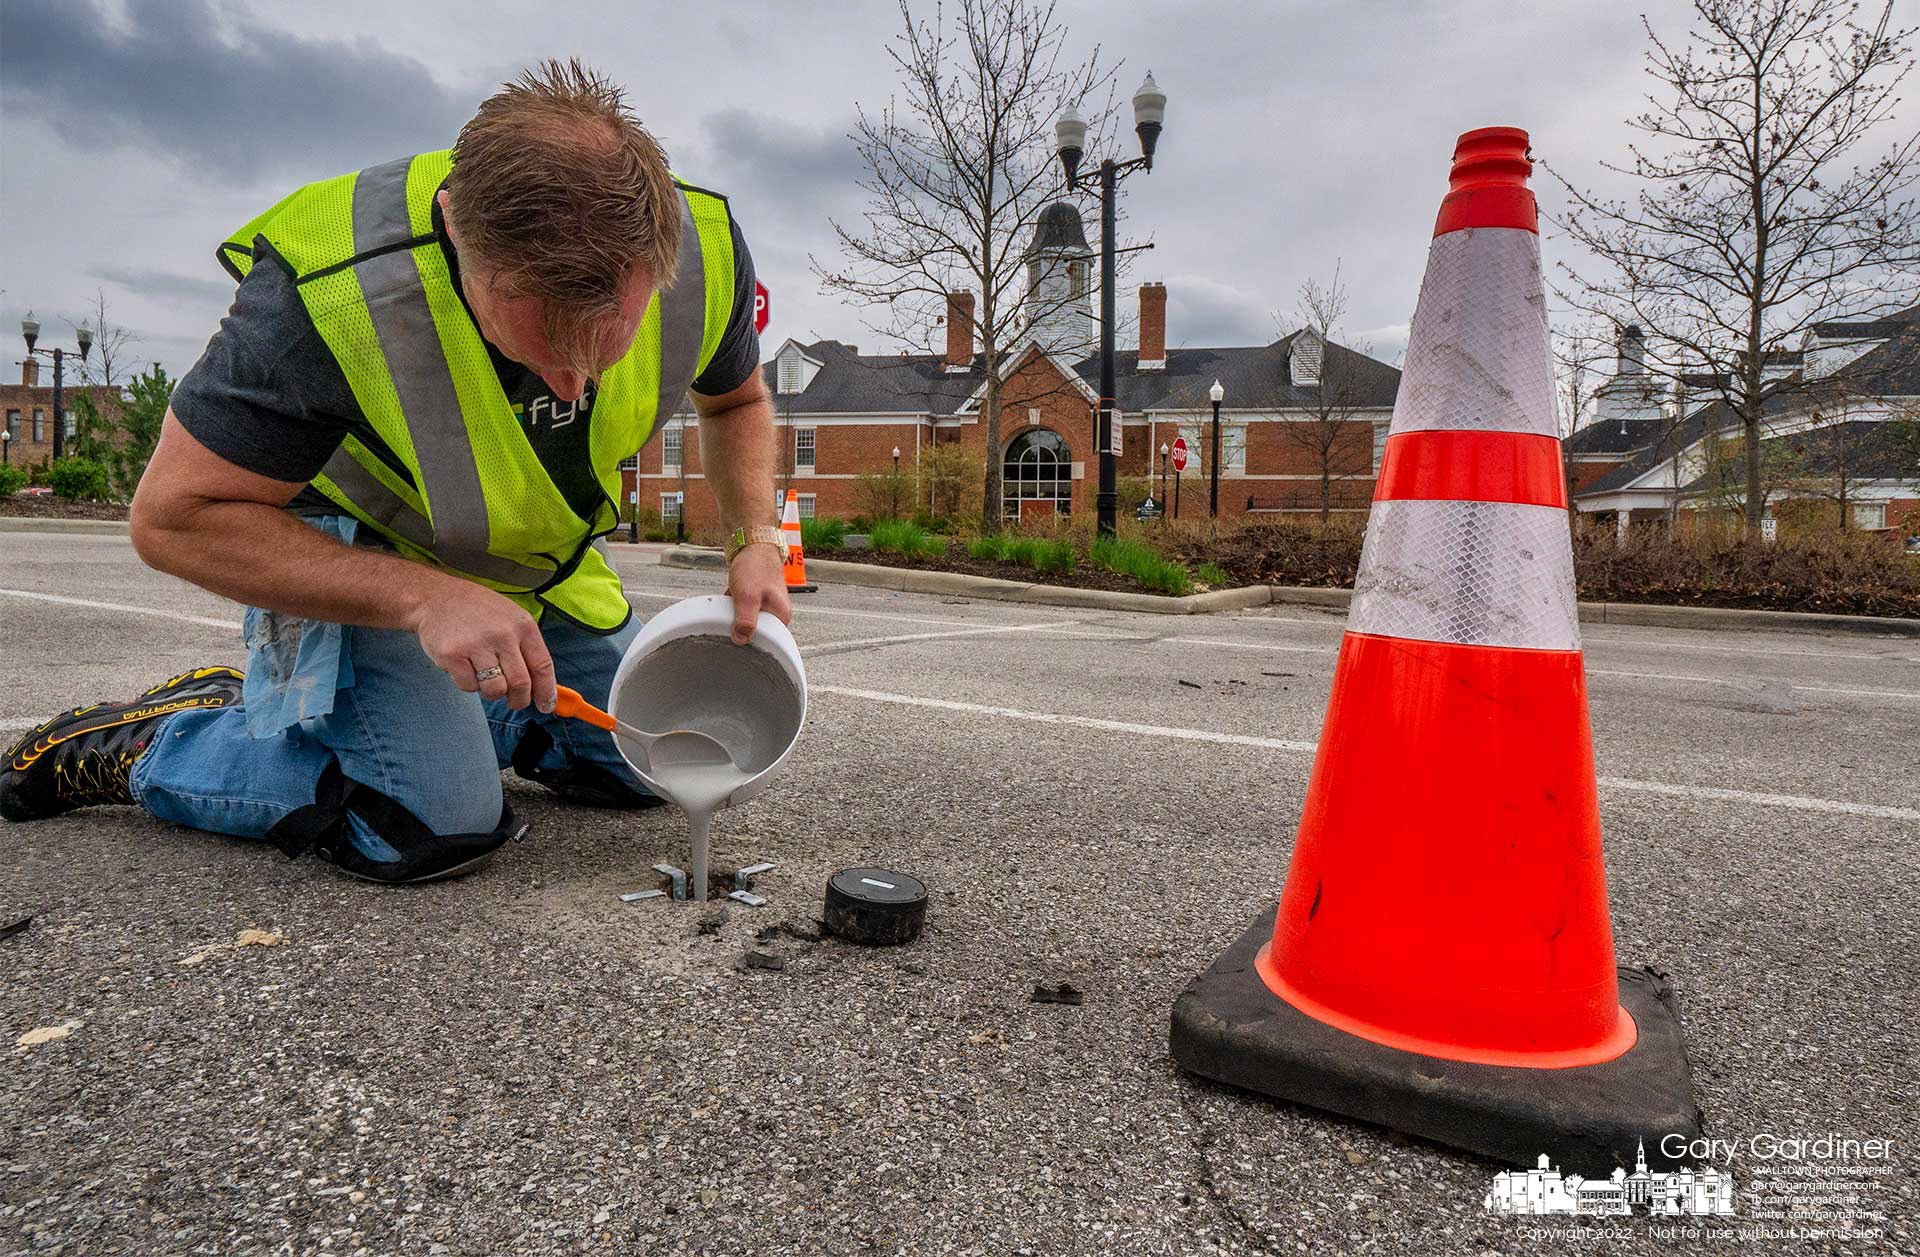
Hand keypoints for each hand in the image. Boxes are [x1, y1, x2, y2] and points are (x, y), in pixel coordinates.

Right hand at [408, 577, 557, 711]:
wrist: (436, 597)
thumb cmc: (478, 611)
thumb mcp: (510, 619)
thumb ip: (526, 648)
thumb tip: (541, 686)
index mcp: (522, 625)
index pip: (542, 666)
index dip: (546, 691)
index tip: (547, 706)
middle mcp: (502, 635)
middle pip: (521, 683)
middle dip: (519, 700)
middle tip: (514, 702)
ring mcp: (476, 645)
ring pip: (495, 690)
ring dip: (491, 692)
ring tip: (484, 676)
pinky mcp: (452, 655)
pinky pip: (469, 687)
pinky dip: (468, 684)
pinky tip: (465, 667)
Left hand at [725, 542, 791, 643]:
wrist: (753, 543)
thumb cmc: (756, 565)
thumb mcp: (747, 597)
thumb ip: (745, 621)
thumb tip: (741, 640)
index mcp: (780, 615)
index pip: (766, 640)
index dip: (749, 639)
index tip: (736, 633)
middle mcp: (776, 611)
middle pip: (755, 630)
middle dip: (740, 624)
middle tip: (732, 613)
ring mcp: (766, 604)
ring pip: (746, 619)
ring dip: (735, 613)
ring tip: (732, 600)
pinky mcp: (756, 597)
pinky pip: (742, 608)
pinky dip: (734, 604)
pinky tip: (731, 595)